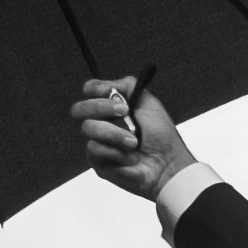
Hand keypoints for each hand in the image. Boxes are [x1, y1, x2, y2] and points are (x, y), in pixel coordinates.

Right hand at [72, 74, 195, 203]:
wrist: (167, 164)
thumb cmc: (161, 137)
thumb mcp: (149, 103)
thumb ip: (129, 86)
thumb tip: (110, 84)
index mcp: (111, 107)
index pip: (90, 91)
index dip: (94, 89)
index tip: (110, 92)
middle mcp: (101, 123)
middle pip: (80, 108)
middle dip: (101, 107)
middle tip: (124, 111)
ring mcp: (98, 142)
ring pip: (88, 127)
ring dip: (115, 133)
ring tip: (134, 142)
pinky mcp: (97, 161)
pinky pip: (94, 148)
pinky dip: (115, 151)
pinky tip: (129, 157)